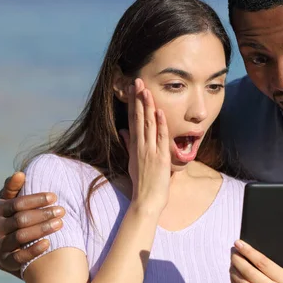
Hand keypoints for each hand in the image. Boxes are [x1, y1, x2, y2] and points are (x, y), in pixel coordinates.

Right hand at [0, 172, 64, 277]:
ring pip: (20, 236)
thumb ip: (14, 188)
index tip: (54, 196)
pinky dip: (33, 250)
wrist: (5, 249)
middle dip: (43, 214)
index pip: (17, 202)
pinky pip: (19, 257)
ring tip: (60, 223)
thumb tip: (20, 173)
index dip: (36, 199)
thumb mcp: (11, 203)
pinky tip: (48, 243)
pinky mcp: (5, 261)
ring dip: (42, 229)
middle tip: (62, 210)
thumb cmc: (14, 218)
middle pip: (21, 219)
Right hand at [119, 78, 169, 212]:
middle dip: (138, 99)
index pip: (133, 120)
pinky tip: (159, 112)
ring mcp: (149, 151)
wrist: (146, 201)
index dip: (133, 103)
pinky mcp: (159, 158)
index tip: (132, 89)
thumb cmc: (142, 183)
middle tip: (137, 81)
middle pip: (139, 118)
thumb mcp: (132, 161)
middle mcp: (140, 146)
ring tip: (146, 90)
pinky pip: (160, 138)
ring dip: (148, 107)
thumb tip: (123, 131)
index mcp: (135, 146)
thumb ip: (128, 144)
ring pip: (148, 124)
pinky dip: (160, 124)